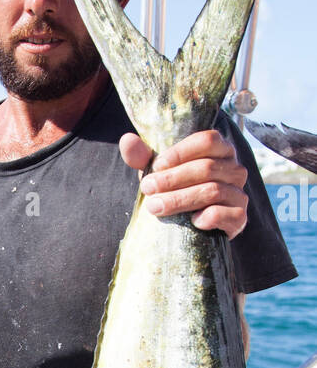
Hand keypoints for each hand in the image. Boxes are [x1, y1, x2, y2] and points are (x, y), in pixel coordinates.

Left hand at [120, 129, 247, 239]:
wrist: (190, 226)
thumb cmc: (175, 190)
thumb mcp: (157, 172)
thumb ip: (143, 156)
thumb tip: (127, 140)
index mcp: (219, 149)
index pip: (207, 140)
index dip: (180, 152)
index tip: (157, 165)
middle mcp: (234, 168)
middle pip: (206, 168)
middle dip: (172, 179)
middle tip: (148, 188)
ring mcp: (239, 193)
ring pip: (213, 190)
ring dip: (180, 199)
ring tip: (155, 207)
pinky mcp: (240, 217)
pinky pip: (227, 214)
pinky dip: (208, 217)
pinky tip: (192, 221)